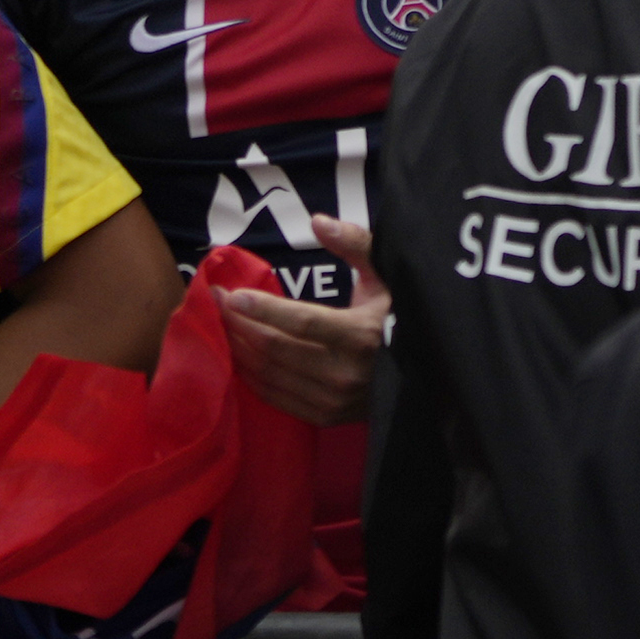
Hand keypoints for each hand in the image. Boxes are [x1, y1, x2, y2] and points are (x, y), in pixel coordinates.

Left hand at [217, 213, 392, 421]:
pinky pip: (277, 397)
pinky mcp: (326, 417)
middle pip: (277, 348)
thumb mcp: (386, 276)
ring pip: (271, 374)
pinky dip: (252, 376)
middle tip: (216, 302)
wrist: (423, 375)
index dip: (263, 308)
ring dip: (241, 349)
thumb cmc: (399, 318)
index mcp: (361, 335)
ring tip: (223, 325)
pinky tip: (240, 356)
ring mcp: (334, 401)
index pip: (301, 321)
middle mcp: (345, 373)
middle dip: (240, 323)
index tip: (230, 294)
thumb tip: (318, 221)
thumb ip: (355, 245)